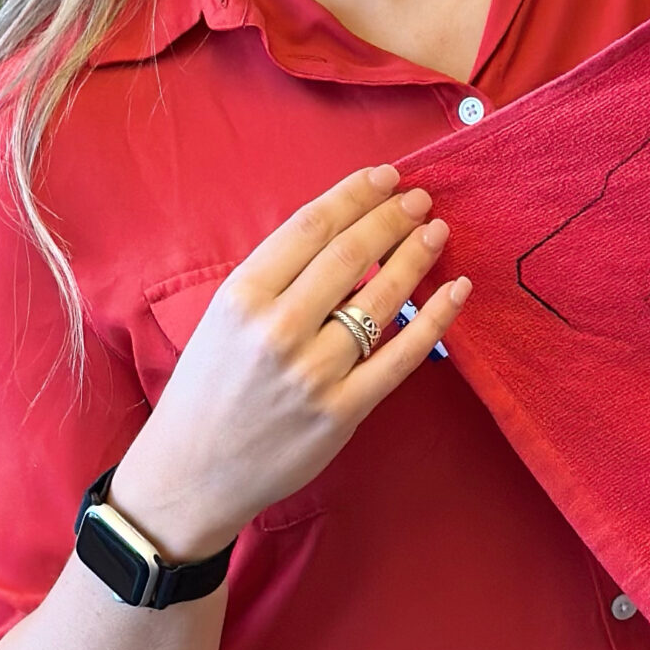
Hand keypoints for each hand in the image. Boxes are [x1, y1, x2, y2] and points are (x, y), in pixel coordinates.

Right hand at [109, 166, 469, 561]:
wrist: (192, 472)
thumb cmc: (209, 389)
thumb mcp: (223, 319)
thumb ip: (276, 279)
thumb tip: (343, 233)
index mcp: (242, 296)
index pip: (311, 227)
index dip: (356, 194)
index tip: (385, 177)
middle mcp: (277, 329)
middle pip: (350, 254)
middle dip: (392, 218)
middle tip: (419, 199)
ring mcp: (312, 372)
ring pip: (382, 299)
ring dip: (417, 256)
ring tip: (436, 232)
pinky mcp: (341, 411)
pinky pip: (401, 356)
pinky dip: (436, 319)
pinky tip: (456, 291)